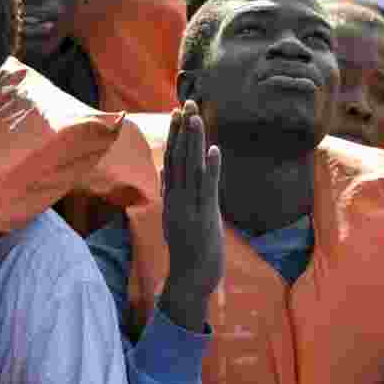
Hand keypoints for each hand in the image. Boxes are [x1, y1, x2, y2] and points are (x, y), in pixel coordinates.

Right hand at [158, 100, 223, 331]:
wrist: (190, 280)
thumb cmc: (189, 250)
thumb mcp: (178, 216)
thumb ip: (174, 193)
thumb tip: (169, 170)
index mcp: (171, 197)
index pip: (171, 158)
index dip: (174, 135)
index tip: (178, 112)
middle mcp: (177, 198)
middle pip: (178, 157)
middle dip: (183, 130)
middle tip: (187, 103)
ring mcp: (189, 207)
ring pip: (190, 168)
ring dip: (193, 142)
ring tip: (196, 117)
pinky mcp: (204, 217)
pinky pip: (208, 189)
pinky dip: (211, 169)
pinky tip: (214, 150)